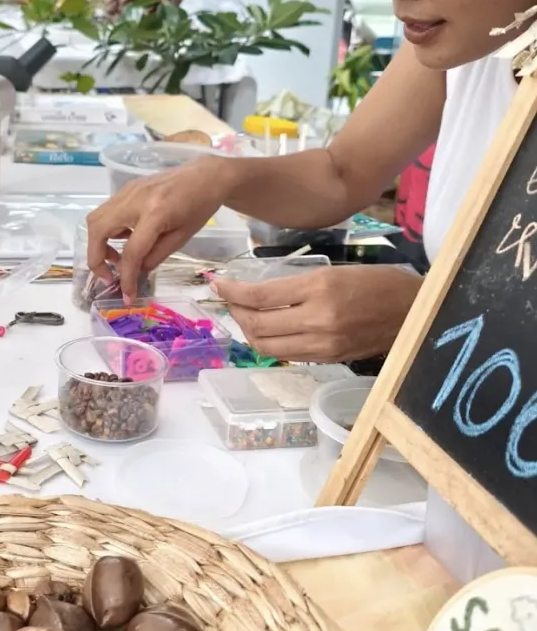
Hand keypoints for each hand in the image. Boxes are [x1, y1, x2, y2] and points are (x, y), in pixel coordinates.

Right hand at [86, 159, 230, 299]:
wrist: (204, 176)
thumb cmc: (199, 207)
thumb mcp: (181, 238)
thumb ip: (155, 256)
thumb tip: (134, 271)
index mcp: (155, 214)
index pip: (131, 252)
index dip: (126, 278)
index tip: (127, 295)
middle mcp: (134, 200)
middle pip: (98, 230)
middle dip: (96, 258)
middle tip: (108, 275)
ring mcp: (127, 191)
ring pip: (95, 219)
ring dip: (99, 243)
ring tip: (118, 257)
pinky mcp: (126, 189)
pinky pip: (106, 212)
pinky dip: (108, 230)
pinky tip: (125, 238)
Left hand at [215, 265, 422, 362]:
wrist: (414, 314)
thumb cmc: (377, 283)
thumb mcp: (334, 271)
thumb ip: (296, 285)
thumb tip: (258, 293)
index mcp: (319, 289)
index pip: (260, 296)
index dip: (231, 292)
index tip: (216, 284)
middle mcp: (318, 320)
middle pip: (257, 324)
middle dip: (235, 312)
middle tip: (229, 299)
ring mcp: (323, 344)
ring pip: (267, 346)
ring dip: (248, 331)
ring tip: (244, 315)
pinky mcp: (329, 359)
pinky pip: (287, 354)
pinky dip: (270, 343)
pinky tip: (267, 329)